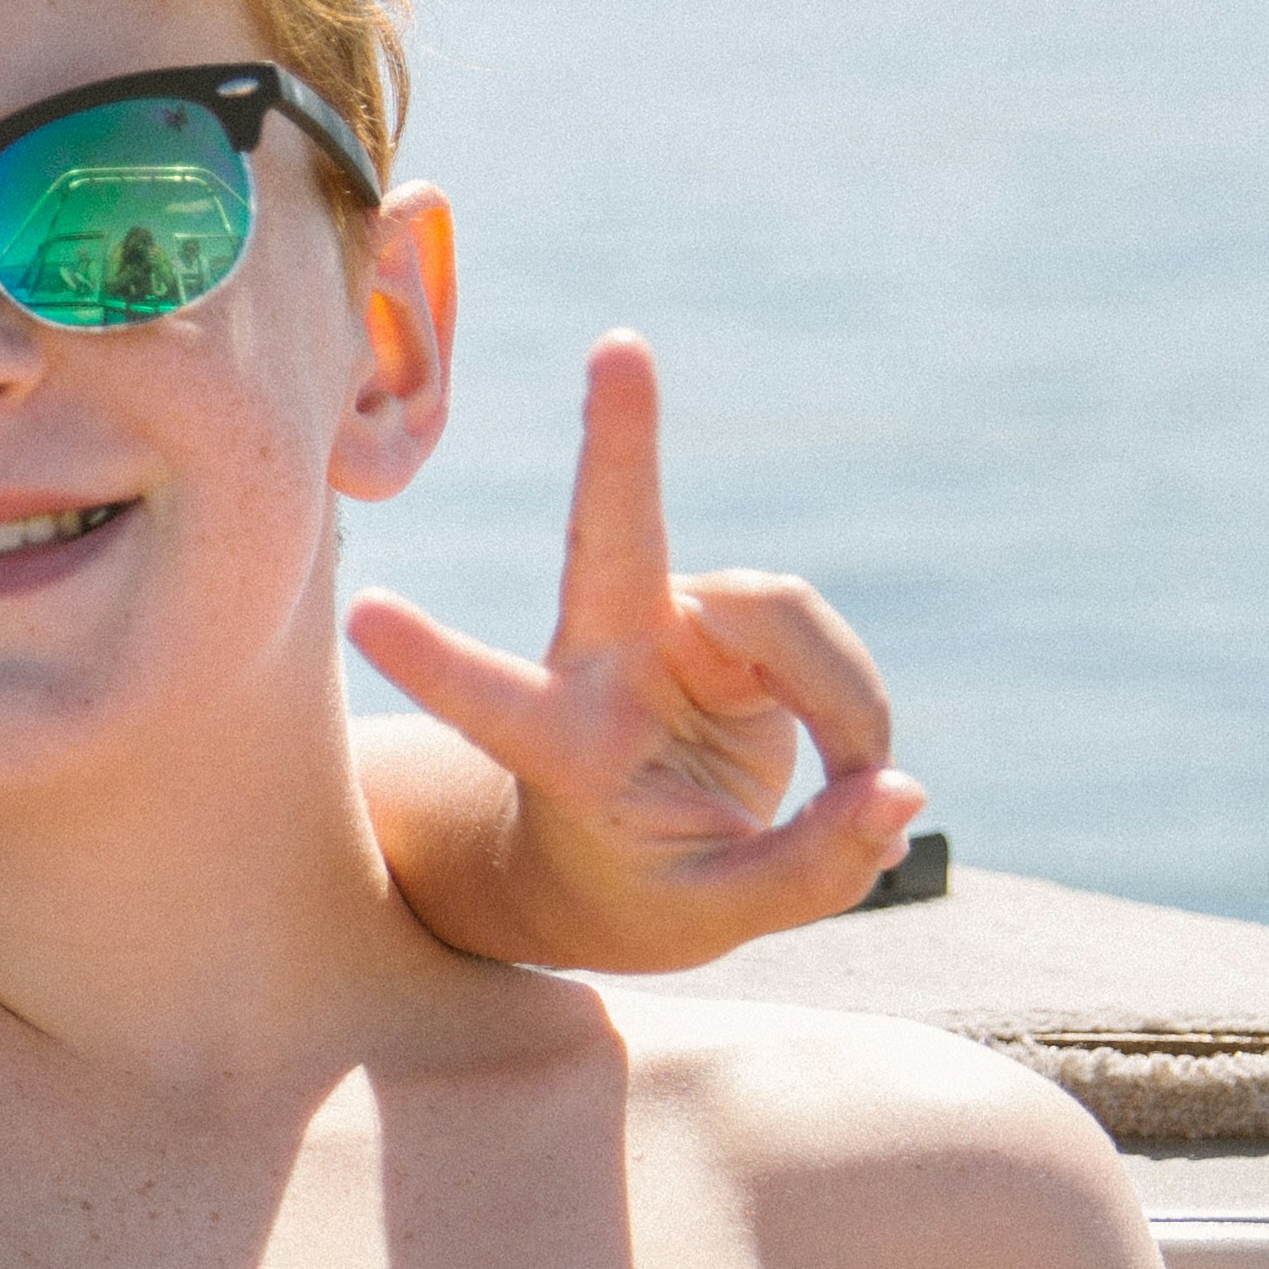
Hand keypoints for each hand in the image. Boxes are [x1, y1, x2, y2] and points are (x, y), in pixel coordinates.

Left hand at [347, 332, 923, 973]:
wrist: (622, 870)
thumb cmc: (636, 896)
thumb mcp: (710, 920)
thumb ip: (810, 871)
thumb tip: (903, 793)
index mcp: (558, 748)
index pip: (491, 703)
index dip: (437, 661)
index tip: (365, 617)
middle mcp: (602, 665)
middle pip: (609, 540)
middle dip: (620, 443)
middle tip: (620, 348)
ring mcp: (669, 626)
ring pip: (778, 609)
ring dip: (839, 700)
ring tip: (851, 785)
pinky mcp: (729, 620)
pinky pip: (818, 637)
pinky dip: (853, 703)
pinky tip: (849, 760)